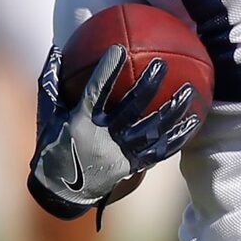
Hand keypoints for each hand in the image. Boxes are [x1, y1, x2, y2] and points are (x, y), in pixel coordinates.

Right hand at [28, 44, 200, 220]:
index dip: (106, 72)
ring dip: (172, 110)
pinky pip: (161, 150)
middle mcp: (103, 138)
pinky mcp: (133, 165)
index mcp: (81, 122)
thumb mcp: (47, 115)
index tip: (118, 50)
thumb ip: (51, 83)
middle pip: (130, 109)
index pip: (94, 93)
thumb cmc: (53, 145)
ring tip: (189, 91)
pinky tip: (194, 120)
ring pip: (152, 130)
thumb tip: (55, 50)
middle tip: (162, 64)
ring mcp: (120, 153)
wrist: (61, 190)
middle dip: (147, 86)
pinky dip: (178, 136)